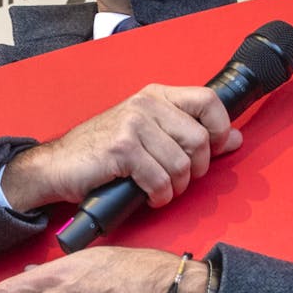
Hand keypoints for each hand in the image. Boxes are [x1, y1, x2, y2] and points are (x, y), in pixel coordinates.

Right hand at [1, 84, 242, 211]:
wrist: (56, 166)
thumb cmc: (100, 153)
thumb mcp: (148, 134)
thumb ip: (188, 132)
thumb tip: (235, 139)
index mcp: (155, 96)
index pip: (208, 101)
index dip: (220, 129)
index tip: (216, 150)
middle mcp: (145, 104)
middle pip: (199, 139)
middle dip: (195, 169)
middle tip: (179, 179)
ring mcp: (133, 124)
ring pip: (181, 164)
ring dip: (175, 188)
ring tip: (160, 189)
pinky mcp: (122, 148)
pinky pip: (160, 179)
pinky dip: (158, 196)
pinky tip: (148, 196)